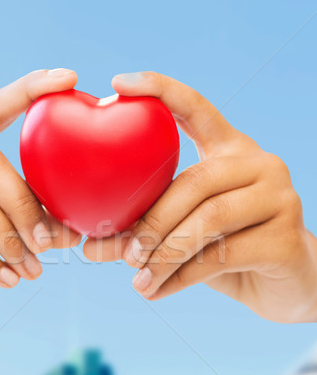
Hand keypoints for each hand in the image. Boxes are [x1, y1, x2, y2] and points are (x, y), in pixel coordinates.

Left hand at [83, 71, 316, 323]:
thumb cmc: (227, 249)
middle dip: (152, 221)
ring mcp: (278, 198)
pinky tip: (156, 291)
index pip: (196, 107)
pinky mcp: (285, 238)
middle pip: (195, 181)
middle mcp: (259, 164)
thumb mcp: (184, 233)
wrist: (288, 283)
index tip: (118, 83)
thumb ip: (143, 232)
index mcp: (231, 150)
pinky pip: (222, 257)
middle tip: (124, 252)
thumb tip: (86, 246)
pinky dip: (181, 277)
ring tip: (138, 279)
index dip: (160, 90)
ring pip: (209, 221)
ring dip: (164, 254)